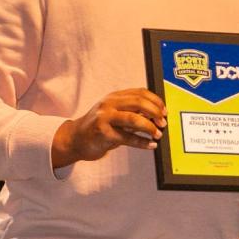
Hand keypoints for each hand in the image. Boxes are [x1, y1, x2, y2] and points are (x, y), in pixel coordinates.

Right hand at [52, 88, 166, 167]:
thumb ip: (132, 112)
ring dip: (149, 127)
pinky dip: (142, 142)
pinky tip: (150, 145)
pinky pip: (128, 138)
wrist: (75, 139)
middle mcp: (109, 104)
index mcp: (114, 97)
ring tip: (157, 134)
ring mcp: (105, 118)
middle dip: (155, 112)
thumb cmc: (98, 127)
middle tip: (163, 123)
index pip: (140, 92)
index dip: (155, 101)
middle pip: (138, 102)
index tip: (164, 111)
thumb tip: (155, 115)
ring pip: (134, 119)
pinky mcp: (104, 134)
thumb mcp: (114, 114)